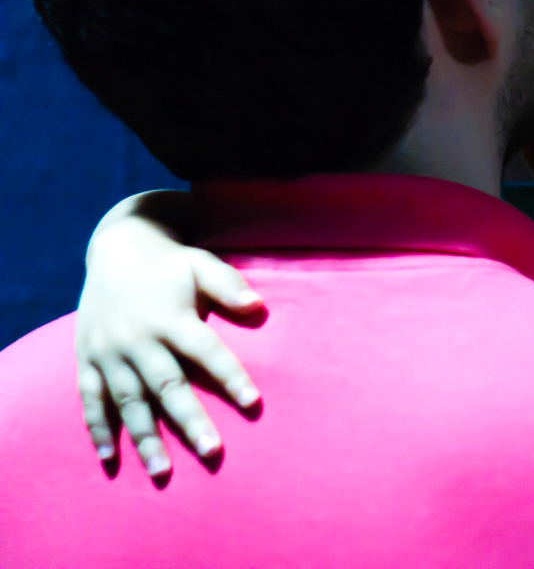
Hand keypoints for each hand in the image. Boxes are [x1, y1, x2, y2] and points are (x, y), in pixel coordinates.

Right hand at [76, 216, 262, 477]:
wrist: (117, 249)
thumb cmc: (171, 264)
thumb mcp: (201, 264)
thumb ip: (229, 285)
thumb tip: (258, 307)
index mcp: (170, 317)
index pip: (206, 351)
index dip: (230, 376)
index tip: (254, 403)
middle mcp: (138, 339)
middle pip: (168, 385)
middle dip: (190, 420)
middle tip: (213, 452)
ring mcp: (109, 353)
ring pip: (129, 402)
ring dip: (146, 438)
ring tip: (163, 471)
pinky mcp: (88, 360)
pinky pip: (91, 400)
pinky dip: (99, 429)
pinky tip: (112, 458)